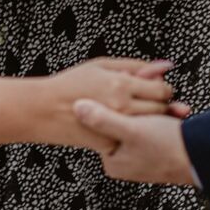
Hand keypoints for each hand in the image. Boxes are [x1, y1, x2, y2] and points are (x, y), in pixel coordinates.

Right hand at [36, 58, 188, 149]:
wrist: (43, 110)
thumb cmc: (71, 83)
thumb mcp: (101, 65)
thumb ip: (136, 65)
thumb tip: (166, 66)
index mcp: (121, 84)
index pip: (162, 90)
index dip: (163, 89)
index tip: (155, 89)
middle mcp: (122, 108)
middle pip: (160, 109)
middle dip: (159, 105)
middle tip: (144, 102)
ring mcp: (116, 128)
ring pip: (148, 127)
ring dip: (147, 120)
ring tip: (130, 112)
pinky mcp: (109, 145)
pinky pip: (130, 140)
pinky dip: (128, 134)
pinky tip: (117, 126)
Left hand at [73, 99, 197, 185]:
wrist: (204, 160)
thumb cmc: (168, 147)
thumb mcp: (132, 131)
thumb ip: (102, 119)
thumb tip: (75, 108)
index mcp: (111, 160)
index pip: (106, 121)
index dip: (117, 99)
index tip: (127, 83)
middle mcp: (123, 160)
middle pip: (122, 120)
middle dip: (137, 103)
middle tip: (151, 89)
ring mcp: (140, 156)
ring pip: (139, 121)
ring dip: (152, 107)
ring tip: (167, 106)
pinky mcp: (156, 150)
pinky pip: (153, 126)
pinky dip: (162, 116)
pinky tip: (174, 113)